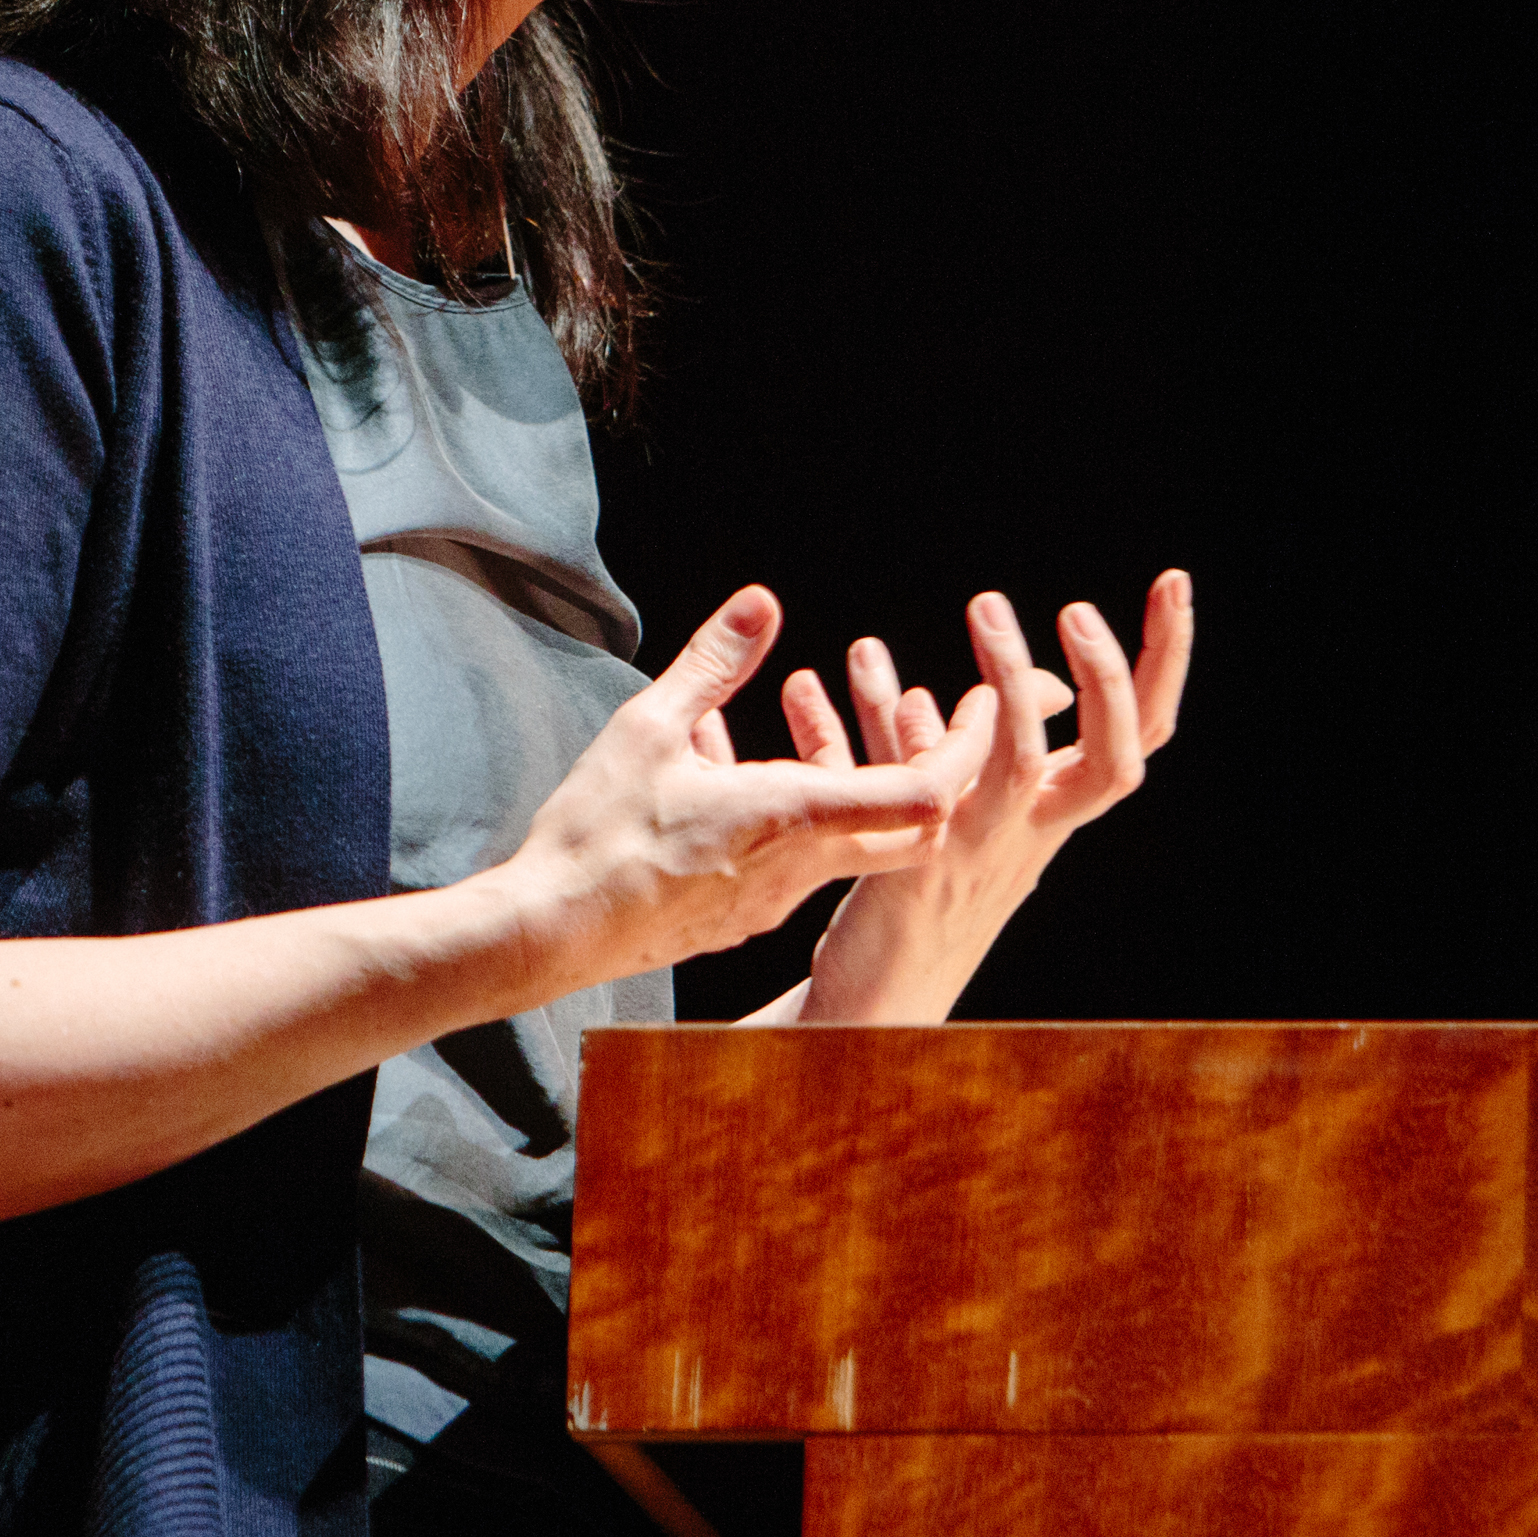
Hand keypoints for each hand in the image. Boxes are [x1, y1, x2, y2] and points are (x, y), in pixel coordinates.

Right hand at [493, 585, 955, 997]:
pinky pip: (803, 862)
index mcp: (791, 816)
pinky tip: (742, 772)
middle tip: (945, 713)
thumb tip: (763, 601)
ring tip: (823, 716)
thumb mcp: (649, 725)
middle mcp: (802, 869)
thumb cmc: (595, 832)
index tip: (988, 702)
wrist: (549, 935)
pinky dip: (805, 814)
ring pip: (856, 841)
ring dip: (858, 782)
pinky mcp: (747, 918)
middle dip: (945, 771)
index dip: (969, 748)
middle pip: (918, 830)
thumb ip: (715, 661)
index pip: (924, 793)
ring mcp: (777, 902)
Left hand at [782, 570, 1193, 1024]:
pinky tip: (828, 677)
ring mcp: (978, 853)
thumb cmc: (922, 888)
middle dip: (1110, 678)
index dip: (1164, 662)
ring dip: (1005, 678)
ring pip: (1016, 762)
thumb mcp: (972, 801)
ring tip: (986, 606)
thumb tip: (1041, 684)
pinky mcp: (914, 871)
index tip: (1171, 580)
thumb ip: (988, 735)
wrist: (871, 994)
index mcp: (1055, 813)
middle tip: (1078, 608)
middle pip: (1112, 763)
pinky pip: (911, 785)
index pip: (1138, 734)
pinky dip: (876, 722)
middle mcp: (1033, 835)